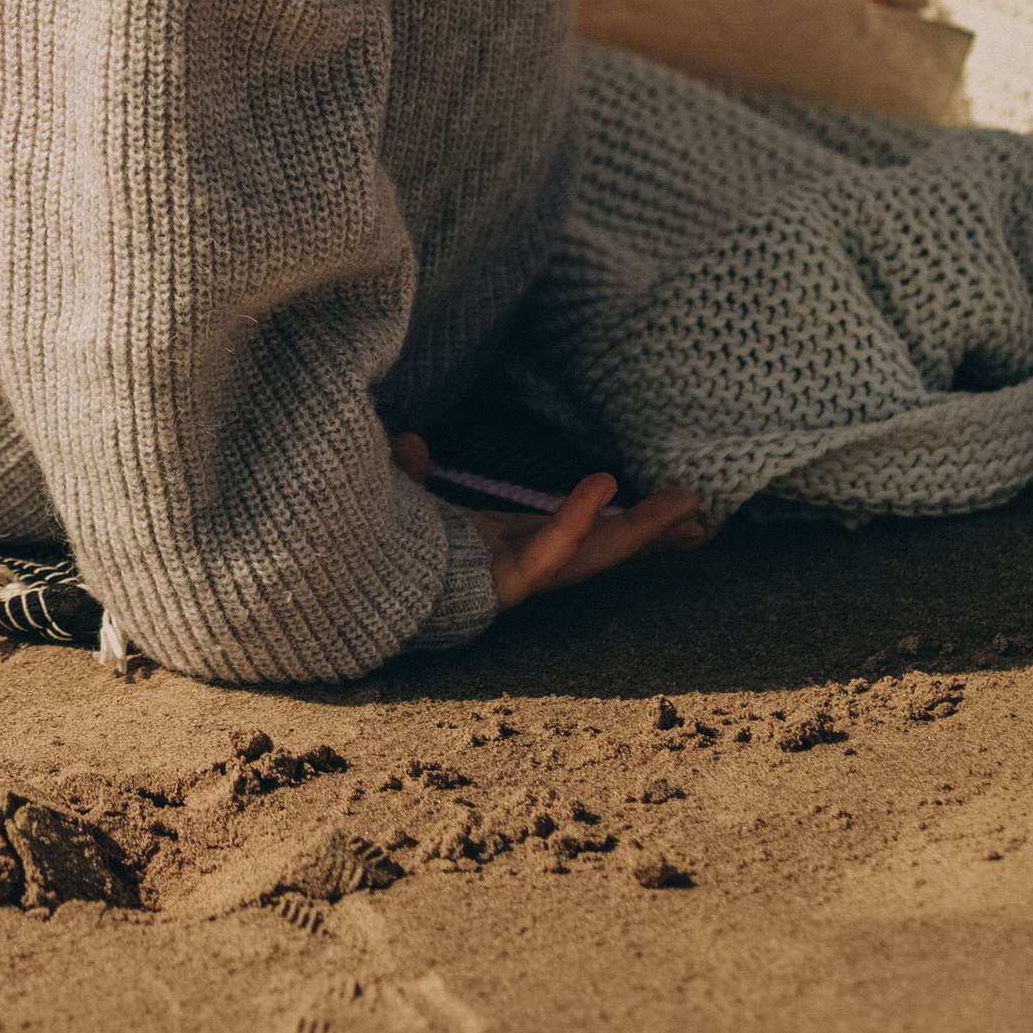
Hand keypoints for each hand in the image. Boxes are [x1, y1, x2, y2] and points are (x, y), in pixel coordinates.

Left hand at [391, 433, 702, 609]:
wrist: (332, 590)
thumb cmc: (365, 554)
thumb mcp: (393, 504)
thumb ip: (406, 475)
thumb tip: (411, 443)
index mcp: (493, 547)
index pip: (566, 532)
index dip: (612, 521)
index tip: (658, 510)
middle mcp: (509, 567)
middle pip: (594, 550)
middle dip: (647, 534)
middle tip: (700, 518)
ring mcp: (504, 579)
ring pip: (586, 557)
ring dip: (637, 532)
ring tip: (687, 508)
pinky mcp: (493, 586)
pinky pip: (541, 557)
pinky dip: (571, 524)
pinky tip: (603, 491)